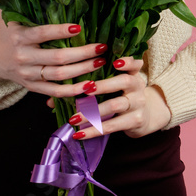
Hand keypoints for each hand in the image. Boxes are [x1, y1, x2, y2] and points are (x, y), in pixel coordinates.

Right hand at [0, 0, 108, 98]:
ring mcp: (29, 75)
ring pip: (58, 76)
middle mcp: (24, 57)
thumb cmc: (6, 32)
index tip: (78, 27)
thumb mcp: (6, 12)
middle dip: (81, 53)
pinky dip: (73, 92)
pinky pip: (55, 92)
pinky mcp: (34, 87)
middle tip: (101, 47)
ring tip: (101, 62)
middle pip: (55, 58)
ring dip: (82, 71)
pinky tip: (90, 86)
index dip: (60, 32)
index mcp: (19, 37)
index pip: (42, 34)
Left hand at [46, 56, 173, 138]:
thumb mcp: (111, 87)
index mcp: (131, 73)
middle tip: (85, 89)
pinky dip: (94, 131)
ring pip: (116, 105)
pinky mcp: (135, 121)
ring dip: (93, 112)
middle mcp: (137, 86)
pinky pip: (112, 126)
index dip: (127, 61)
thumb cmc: (120, 96)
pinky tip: (79, 134)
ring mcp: (138, 103)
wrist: (144, 116)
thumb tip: (50, 100)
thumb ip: (87, 85)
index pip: (134, 63)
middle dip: (103, 85)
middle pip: (123, 82)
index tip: (114, 61)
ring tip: (74, 118)